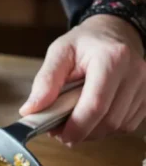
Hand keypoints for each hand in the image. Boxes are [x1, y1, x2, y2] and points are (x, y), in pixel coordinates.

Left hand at [19, 14, 145, 143]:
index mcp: (111, 59)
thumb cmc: (85, 42)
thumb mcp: (59, 53)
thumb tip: (30, 111)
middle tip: (61, 130)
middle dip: (82, 132)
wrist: (115, 30)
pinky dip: (107, 128)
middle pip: (109, 120)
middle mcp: (134, 72)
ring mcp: (145, 85)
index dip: (76, 127)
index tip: (58, 135)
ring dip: (93, 132)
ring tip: (75, 120)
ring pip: (119, 126)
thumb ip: (45, 81)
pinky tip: (93, 117)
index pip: (95, 105)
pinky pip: (127, 125)